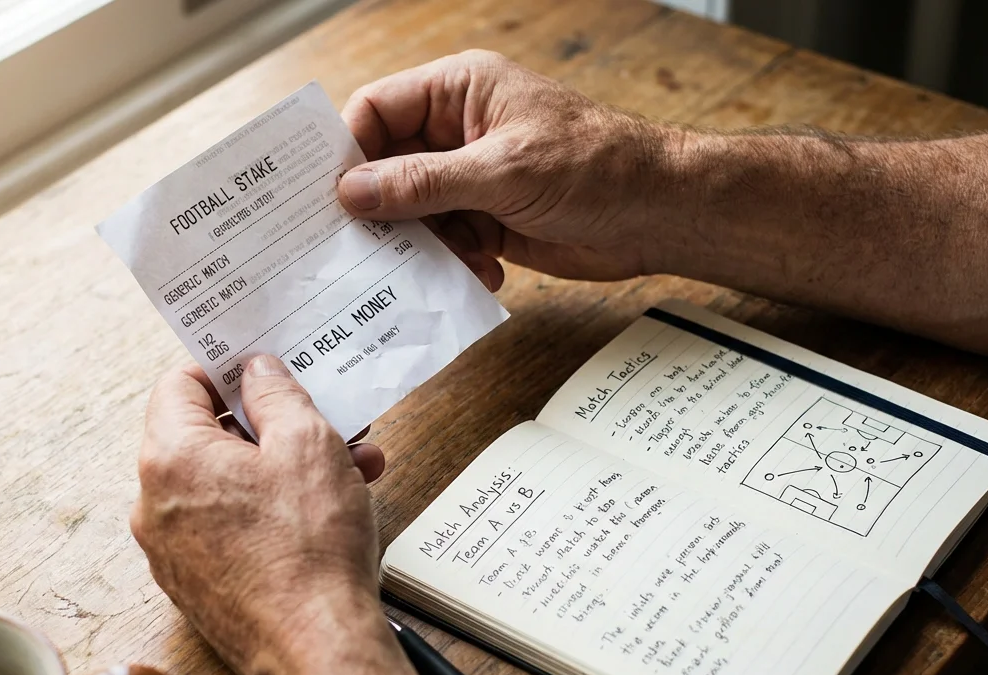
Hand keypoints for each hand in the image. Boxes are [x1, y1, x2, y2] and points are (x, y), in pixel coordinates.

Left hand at [131, 355, 386, 674]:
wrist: (315, 650)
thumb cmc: (310, 549)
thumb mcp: (307, 443)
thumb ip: (276, 394)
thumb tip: (256, 372)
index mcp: (170, 458)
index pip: (177, 384)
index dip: (224, 368)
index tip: (261, 366)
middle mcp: (156, 504)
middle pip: (206, 435)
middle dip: (271, 423)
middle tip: (322, 416)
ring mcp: (173, 549)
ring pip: (227, 483)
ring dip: (284, 466)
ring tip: (349, 464)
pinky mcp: (198, 583)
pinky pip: (229, 524)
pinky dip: (271, 508)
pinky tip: (328, 508)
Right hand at [339, 49, 678, 284]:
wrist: (658, 214)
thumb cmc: (597, 167)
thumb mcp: (502, 171)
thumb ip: (423, 183)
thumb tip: (353, 191)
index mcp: (459, 91)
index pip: (377, 110)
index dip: (349, 151)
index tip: (330, 197)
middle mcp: (457, 131)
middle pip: (386, 167)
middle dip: (380, 208)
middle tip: (360, 246)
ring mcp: (469, 177)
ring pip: (411, 212)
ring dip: (423, 244)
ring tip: (447, 259)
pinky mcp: (485, 218)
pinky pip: (442, 242)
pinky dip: (452, 262)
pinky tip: (481, 271)